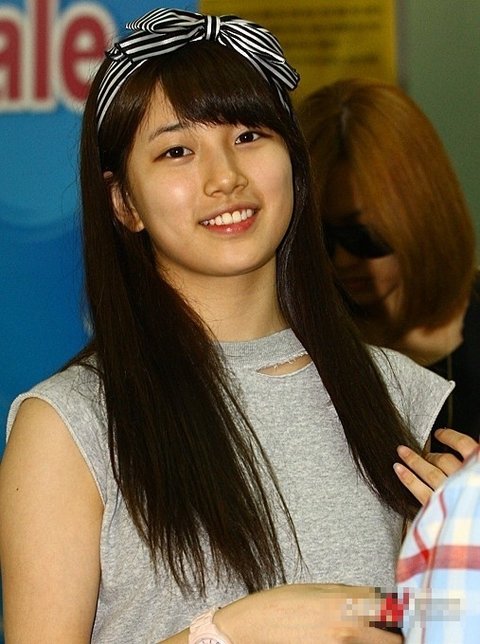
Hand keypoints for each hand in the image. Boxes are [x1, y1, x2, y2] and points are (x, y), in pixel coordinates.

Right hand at [215, 583, 401, 643]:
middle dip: (392, 635)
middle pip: (392, 640)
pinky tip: (340, 639)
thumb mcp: (318, 589)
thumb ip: (348, 594)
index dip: (395, 611)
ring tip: (358, 633)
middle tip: (385, 630)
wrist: (255, 627)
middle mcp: (349, 626)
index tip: (399, 612)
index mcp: (346, 601)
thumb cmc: (281, 603)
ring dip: (371, 642)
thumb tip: (372, 598)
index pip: (390, 608)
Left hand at [393, 428, 477, 504]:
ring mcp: (450, 494)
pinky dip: (408, 479)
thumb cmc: (479, 512)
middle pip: (443, 460)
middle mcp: (465, 480)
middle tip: (422, 452)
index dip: (449, 436)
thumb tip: (474, 446)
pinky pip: (420, 491)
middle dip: (430, 454)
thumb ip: (475, 462)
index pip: (463, 444)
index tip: (440, 433)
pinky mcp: (438, 510)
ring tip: (401, 453)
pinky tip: (399, 470)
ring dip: (413, 460)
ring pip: (429, 472)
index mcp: (478, 470)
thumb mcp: (477, 478)